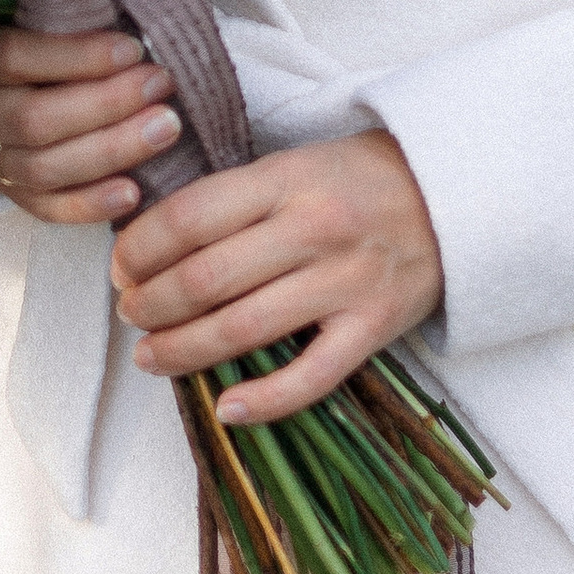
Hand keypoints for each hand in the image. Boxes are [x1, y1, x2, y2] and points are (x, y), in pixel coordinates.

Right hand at [0, 25, 184, 224]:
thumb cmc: (11, 34)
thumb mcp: (17, 14)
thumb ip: (60, 15)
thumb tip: (127, 30)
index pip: (12, 57)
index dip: (76, 56)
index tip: (132, 49)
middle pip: (30, 120)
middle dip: (105, 105)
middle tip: (160, 86)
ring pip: (40, 169)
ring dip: (110, 151)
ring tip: (164, 129)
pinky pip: (42, 208)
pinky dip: (89, 204)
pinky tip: (134, 192)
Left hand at [110, 132, 442, 425]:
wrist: (452, 195)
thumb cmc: (356, 180)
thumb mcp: (293, 165)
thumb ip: (234, 200)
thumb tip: (155, 244)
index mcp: (285, 179)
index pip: (189, 217)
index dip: (140, 249)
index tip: (121, 267)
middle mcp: (312, 229)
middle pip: (205, 279)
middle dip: (150, 304)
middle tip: (129, 313)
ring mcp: (346, 282)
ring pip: (244, 330)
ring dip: (183, 351)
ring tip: (151, 356)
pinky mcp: (375, 328)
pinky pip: (312, 377)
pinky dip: (264, 400)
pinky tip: (224, 408)